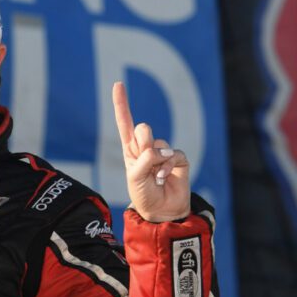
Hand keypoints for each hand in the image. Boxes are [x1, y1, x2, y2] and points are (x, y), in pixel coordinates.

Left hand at [112, 81, 190, 222]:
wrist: (161, 212)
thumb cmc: (144, 195)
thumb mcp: (135, 178)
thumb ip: (145, 159)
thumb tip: (163, 149)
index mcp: (131, 150)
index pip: (125, 123)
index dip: (122, 104)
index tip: (118, 84)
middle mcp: (146, 148)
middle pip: (143, 129)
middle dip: (142, 142)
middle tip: (144, 159)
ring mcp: (163, 153)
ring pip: (159, 143)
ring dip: (155, 163)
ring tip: (153, 177)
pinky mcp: (178, 160)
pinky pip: (173, 154)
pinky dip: (167, 167)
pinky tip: (162, 178)